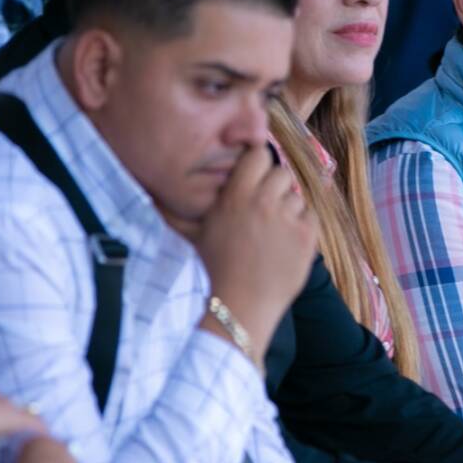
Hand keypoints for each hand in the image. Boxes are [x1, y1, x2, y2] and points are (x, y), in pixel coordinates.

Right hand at [194, 146, 318, 360]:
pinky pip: (310, 215)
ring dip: (287, 208)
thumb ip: (176, 211)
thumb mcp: (192, 235)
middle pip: (281, 173)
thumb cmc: (212, 270)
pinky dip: (302, 225)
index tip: (255, 175)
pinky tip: (286, 242)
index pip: (258, 155)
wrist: (238, 307)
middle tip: (264, 207)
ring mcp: (288, 219)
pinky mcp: (307, 237)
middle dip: (274, 186)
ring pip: (296, 196)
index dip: (258, 163)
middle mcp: (263, 202)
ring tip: (273, 230)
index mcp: (236, 197)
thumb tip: (151, 195)